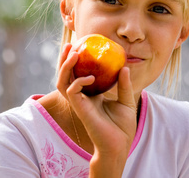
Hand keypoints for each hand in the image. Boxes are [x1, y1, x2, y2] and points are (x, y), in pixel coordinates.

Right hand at [57, 43, 136, 176]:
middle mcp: (82, 98)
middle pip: (65, 76)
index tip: (82, 46)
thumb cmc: (123, 126)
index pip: (78, 74)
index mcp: (91, 95)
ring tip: (73, 53)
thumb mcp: (126, 100)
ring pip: (62, 82)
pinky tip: (90, 77)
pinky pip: (72, 92)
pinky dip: (79, 82)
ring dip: (65, 67)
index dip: (77, 61)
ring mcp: (79, 103)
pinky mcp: (80, 110)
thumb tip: (125, 66)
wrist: (120, 145)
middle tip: (71, 44)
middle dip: (64, 60)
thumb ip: (123, 84)